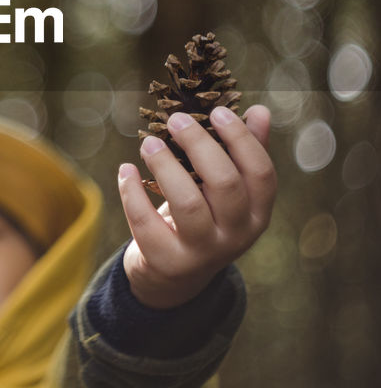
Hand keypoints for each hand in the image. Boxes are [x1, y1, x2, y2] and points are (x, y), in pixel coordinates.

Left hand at [119, 104, 276, 308]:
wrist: (173, 277)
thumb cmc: (204, 219)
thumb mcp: (227, 193)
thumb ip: (243, 154)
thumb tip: (260, 110)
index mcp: (257, 214)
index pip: (261, 173)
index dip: (242, 139)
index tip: (216, 111)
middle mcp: (236, 236)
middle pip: (225, 183)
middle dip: (199, 144)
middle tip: (175, 119)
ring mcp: (202, 253)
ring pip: (187, 203)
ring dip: (165, 165)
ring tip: (148, 142)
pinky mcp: (166, 261)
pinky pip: (146, 222)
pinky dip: (132, 191)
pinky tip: (126, 169)